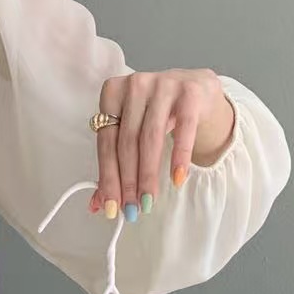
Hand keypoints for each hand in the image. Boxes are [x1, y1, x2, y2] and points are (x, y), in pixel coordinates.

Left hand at [89, 69, 234, 219]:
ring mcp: (164, 85)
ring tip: (148, 200)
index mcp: (112, 93)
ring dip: (148, 175)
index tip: (110, 206)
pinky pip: (184, 130)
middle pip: (127, 143)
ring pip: (151, 139)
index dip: (108, 178)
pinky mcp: (190, 92)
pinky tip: (176, 179)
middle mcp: (135, 85)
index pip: (106, 143)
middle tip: (130, 209)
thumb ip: (115, 164)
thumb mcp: (133, 133)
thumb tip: (98, 204)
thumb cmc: (157, 113)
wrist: (196, 89)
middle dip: (127, 181)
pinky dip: (179, 157)